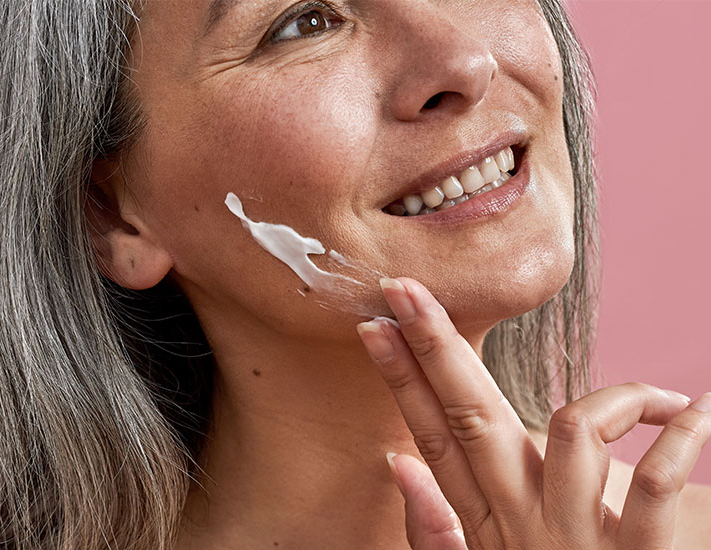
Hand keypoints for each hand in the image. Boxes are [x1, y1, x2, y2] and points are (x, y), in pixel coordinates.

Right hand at [356, 277, 710, 549]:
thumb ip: (433, 528)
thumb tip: (394, 460)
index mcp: (483, 523)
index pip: (430, 434)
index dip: (399, 377)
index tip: (375, 323)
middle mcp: (523, 522)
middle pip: (472, 417)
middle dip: (436, 348)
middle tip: (406, 290)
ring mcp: (577, 541)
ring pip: (573, 431)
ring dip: (616, 397)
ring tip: (660, 399)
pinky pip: (653, 487)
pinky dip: (678, 439)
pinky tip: (696, 411)